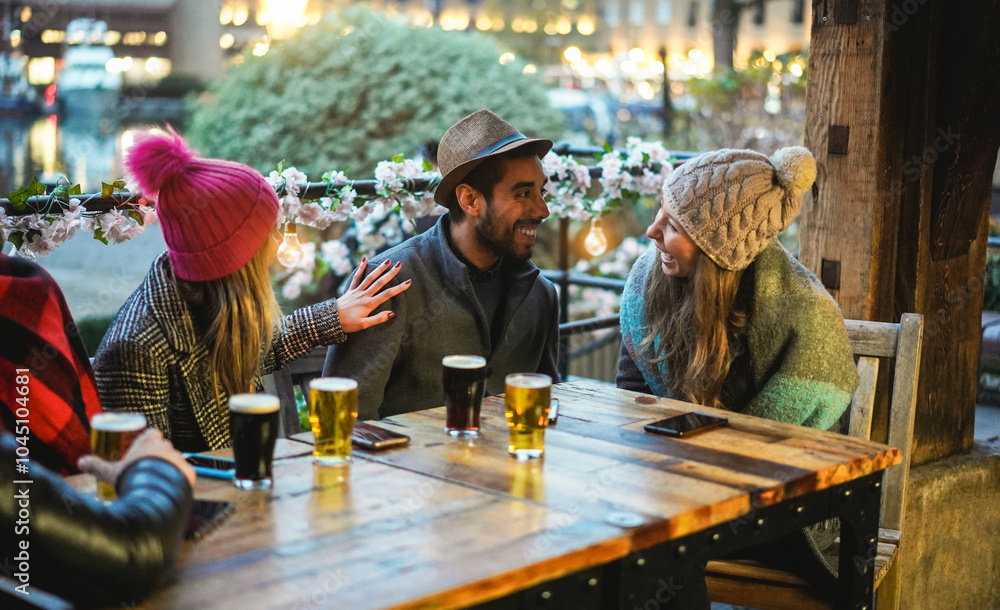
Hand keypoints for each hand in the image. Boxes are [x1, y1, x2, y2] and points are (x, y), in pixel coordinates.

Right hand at [78, 428, 196, 489]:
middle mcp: (167, 446)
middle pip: (164, 447)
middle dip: (157, 456)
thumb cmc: (129, 478)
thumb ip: (96, 465)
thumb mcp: (110, 472)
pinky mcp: (189, 471)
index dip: (147, 440)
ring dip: (169, 467)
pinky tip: (172, 487)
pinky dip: (180, 479)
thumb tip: (80, 462)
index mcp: (149, 440)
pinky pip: (186, 473)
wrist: (149, 493)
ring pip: (176, 460)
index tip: (142, 449)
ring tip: (157, 481)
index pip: (152, 433)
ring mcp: (180, 458)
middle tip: (147, 469)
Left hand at [336, 257, 410, 332]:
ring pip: (370, 277)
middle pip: (380, 282)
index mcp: (369, 304)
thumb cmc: (348, 324)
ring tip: (387, 260)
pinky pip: (356, 277)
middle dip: (390, 273)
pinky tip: (365, 259)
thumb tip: (392, 313)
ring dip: (379, 269)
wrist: (331, 320)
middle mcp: (364, 295)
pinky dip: (361, 268)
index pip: (387, 294)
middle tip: (399, 265)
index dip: (398, 288)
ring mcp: (357, 291)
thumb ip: (378, 318)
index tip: (408, 282)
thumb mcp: (364, 325)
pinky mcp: (351, 290)